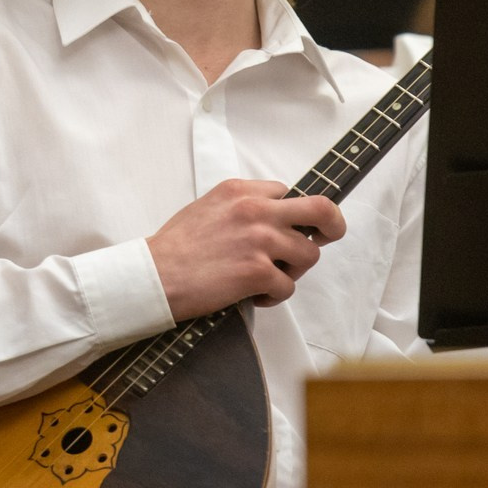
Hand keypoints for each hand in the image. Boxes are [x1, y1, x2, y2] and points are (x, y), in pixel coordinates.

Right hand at [145, 178, 343, 318]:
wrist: (155, 275)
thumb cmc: (175, 248)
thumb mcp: (208, 206)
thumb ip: (240, 206)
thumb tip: (268, 218)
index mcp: (240, 190)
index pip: (286, 191)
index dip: (290, 212)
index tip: (292, 225)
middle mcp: (254, 210)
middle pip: (320, 209)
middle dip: (332, 225)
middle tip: (327, 236)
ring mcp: (259, 240)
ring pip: (308, 255)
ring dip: (293, 271)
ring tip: (269, 279)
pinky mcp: (258, 271)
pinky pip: (287, 286)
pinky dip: (274, 297)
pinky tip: (254, 296)